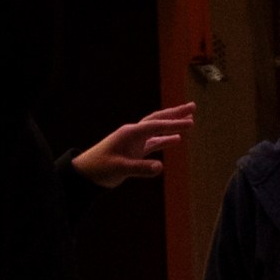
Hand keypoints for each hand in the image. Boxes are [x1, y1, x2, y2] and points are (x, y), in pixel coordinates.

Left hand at [71, 103, 196, 188]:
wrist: (86, 173)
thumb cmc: (100, 168)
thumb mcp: (119, 169)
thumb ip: (140, 168)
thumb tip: (161, 167)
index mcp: (130, 133)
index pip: (156, 126)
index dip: (174, 124)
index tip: (190, 122)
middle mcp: (134, 133)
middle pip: (158, 119)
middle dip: (175, 113)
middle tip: (193, 106)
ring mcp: (135, 141)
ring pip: (157, 128)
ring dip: (172, 123)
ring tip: (189, 118)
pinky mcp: (134, 150)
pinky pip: (153, 142)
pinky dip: (165, 139)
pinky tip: (176, 139)